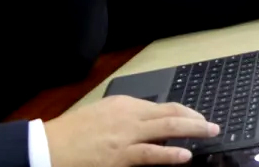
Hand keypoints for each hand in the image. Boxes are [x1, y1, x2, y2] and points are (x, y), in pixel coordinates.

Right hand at [43, 95, 218, 166]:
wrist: (46, 146)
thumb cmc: (70, 134)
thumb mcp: (102, 115)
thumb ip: (127, 117)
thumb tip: (150, 124)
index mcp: (124, 103)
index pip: (163, 106)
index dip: (183, 112)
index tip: (196, 117)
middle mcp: (129, 115)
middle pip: (171, 113)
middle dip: (195, 117)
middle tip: (212, 125)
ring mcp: (126, 135)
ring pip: (168, 127)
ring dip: (193, 130)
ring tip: (209, 133)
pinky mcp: (120, 156)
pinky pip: (151, 153)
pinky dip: (171, 153)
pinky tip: (185, 155)